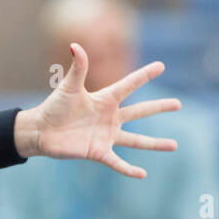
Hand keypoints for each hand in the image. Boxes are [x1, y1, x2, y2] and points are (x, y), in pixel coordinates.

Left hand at [20, 43, 180, 177]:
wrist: (39, 131)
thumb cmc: (54, 107)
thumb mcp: (68, 87)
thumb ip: (77, 68)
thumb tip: (75, 45)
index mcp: (105, 99)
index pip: (129, 85)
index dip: (144, 75)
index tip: (161, 66)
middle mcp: (110, 117)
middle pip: (140, 111)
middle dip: (159, 108)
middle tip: (178, 104)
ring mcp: (106, 135)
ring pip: (136, 140)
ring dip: (155, 144)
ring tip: (174, 145)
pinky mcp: (98, 152)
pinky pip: (117, 162)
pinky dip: (129, 169)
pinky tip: (143, 174)